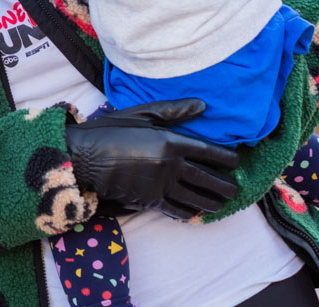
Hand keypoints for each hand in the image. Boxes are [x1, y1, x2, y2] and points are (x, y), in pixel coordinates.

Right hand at [65, 99, 240, 220]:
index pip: (211, 153)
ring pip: (198, 199)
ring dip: (213, 202)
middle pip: (210, 180)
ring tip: (220, 202)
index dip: (229, 159)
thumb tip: (202, 105)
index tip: (236, 162)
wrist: (82, 158)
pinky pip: (178, 210)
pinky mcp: (150, 201)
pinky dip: (190, 213)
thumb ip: (172, 111)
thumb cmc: (108, 131)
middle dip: (227, 186)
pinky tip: (195, 212)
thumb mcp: (139, 114)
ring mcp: (161, 186)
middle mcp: (171, 166)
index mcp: (171, 142)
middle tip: (235, 188)